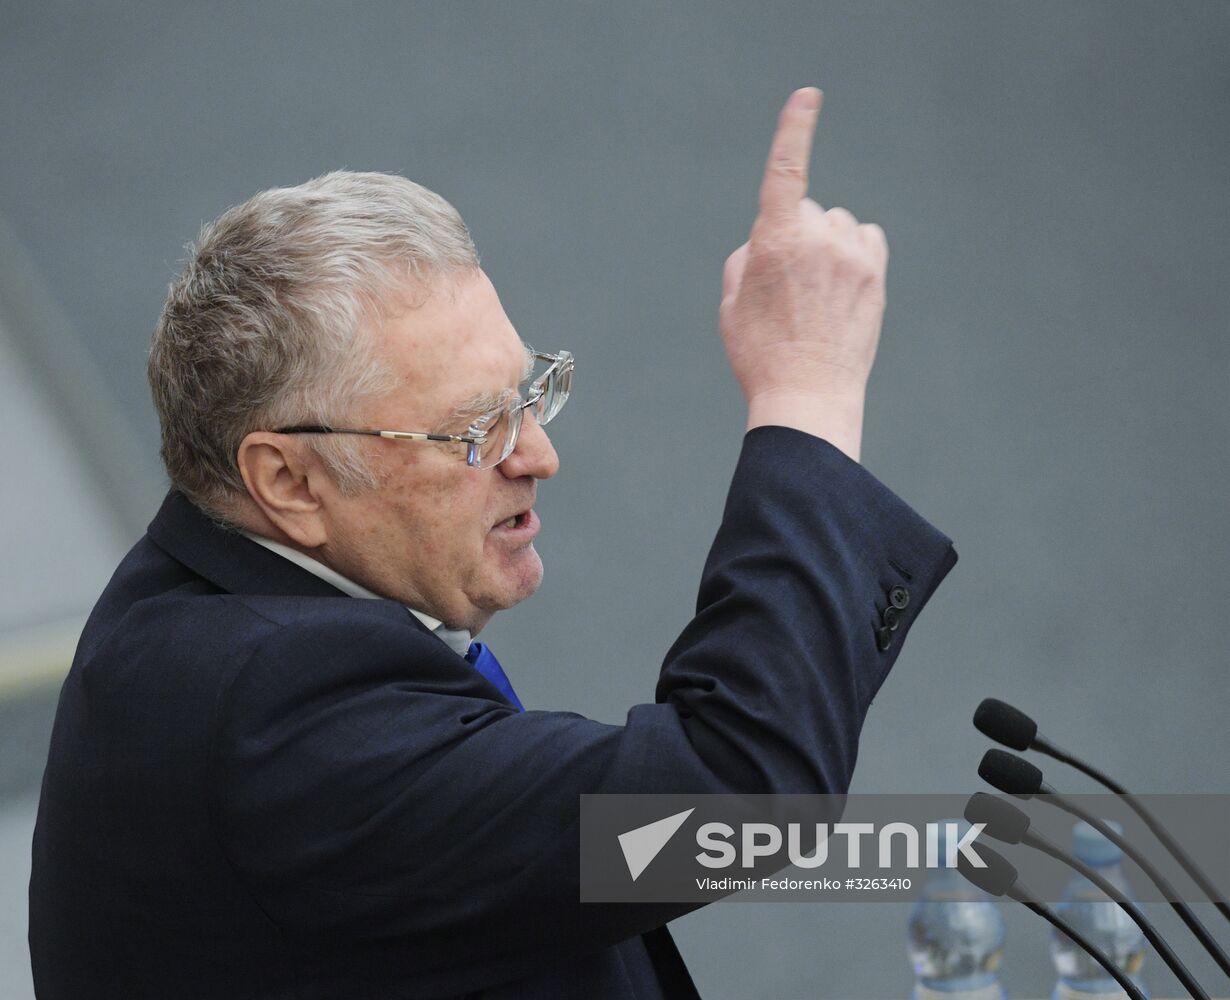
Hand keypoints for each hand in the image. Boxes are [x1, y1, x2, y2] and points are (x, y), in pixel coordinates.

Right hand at [719, 88, 887, 459]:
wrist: (808, 396)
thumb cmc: (760, 353)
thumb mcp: (732, 303)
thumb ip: (748, 256)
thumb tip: (771, 239)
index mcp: (774, 241)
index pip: (786, 172)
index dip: (795, 130)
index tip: (808, 97)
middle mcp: (817, 240)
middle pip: (808, 211)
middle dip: (796, 235)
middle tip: (788, 287)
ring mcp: (851, 255)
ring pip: (838, 225)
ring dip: (826, 244)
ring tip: (816, 294)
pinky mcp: (875, 273)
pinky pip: (866, 238)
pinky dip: (854, 251)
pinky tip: (843, 284)